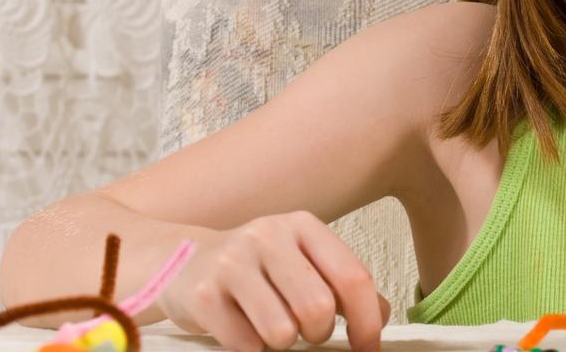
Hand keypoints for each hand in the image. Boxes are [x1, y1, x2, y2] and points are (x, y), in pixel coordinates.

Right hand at [158, 211, 389, 350]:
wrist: (184, 263)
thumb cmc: (257, 270)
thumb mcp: (302, 263)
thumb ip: (342, 285)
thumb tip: (381, 317)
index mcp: (302, 226)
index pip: (352, 276)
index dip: (367, 322)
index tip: (369, 347)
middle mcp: (268, 235)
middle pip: (319, 308)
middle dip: (318, 333)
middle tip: (306, 332)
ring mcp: (232, 262)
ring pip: (282, 331)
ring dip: (283, 343)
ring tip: (270, 325)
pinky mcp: (204, 294)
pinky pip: (247, 345)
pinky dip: (251, 348)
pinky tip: (240, 327)